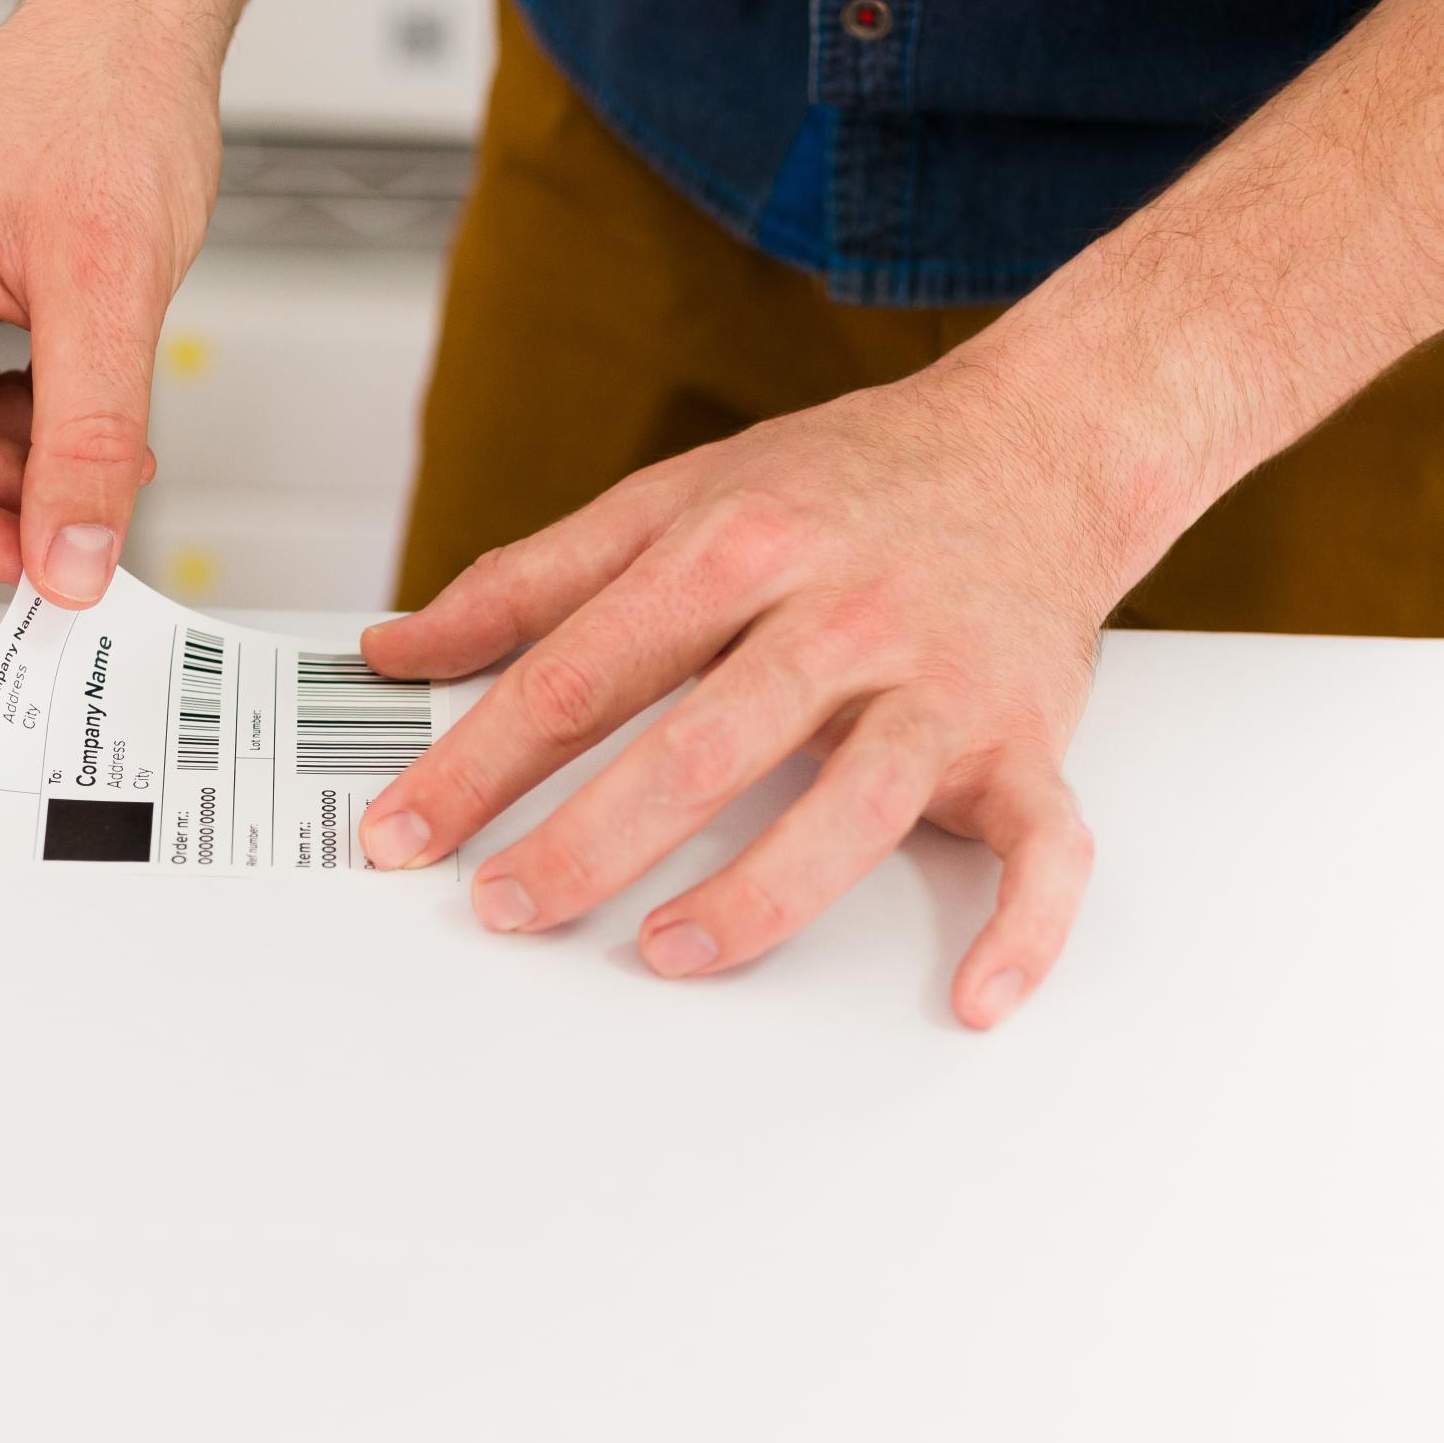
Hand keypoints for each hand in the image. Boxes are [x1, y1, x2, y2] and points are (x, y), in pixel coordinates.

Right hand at [0, 0, 220, 601]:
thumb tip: (71, 558)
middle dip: (5, 489)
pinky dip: (21, 418)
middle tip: (100, 504)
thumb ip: (87, 441)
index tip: (46, 575)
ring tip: (109, 439)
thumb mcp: (110, 289)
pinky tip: (80, 405)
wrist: (132, 26)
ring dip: (22, 457)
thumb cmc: (105, 98)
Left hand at [356, 353, 1155, 1027]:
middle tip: (506, 906)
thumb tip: (399, 648)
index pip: (582, 671)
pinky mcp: (1026, 743)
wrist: (1041, 443)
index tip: (407, 833)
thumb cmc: (849, 482)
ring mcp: (939, 687)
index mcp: (739, 547)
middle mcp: (841, 616)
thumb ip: (535, 580)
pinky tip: (970, 998)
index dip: (479, 761)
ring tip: (667, 951)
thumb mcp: (679, 494)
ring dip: (758, 895)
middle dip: (590, 839)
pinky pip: (1044, 849)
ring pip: (854, 808)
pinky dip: (1021, 930)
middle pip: (702, 744)